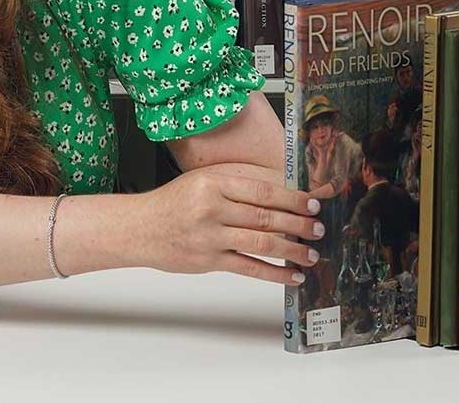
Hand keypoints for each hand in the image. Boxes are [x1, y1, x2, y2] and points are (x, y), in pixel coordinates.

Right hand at [135, 166, 323, 284]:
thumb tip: (280, 199)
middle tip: (319, 228)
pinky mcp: (208, 260)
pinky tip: (291, 276)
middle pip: (265, 216)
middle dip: (298, 224)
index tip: (313, 204)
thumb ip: (236, 188)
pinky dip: (273, 273)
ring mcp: (210, 236)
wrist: (139, 227)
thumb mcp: (202, 183)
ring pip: (261, 243)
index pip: (262, 191)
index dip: (292, 198)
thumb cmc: (172, 203)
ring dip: (291, 250)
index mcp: (213, 183)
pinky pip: (248, 267)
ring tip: (312, 253)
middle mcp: (212, 208)